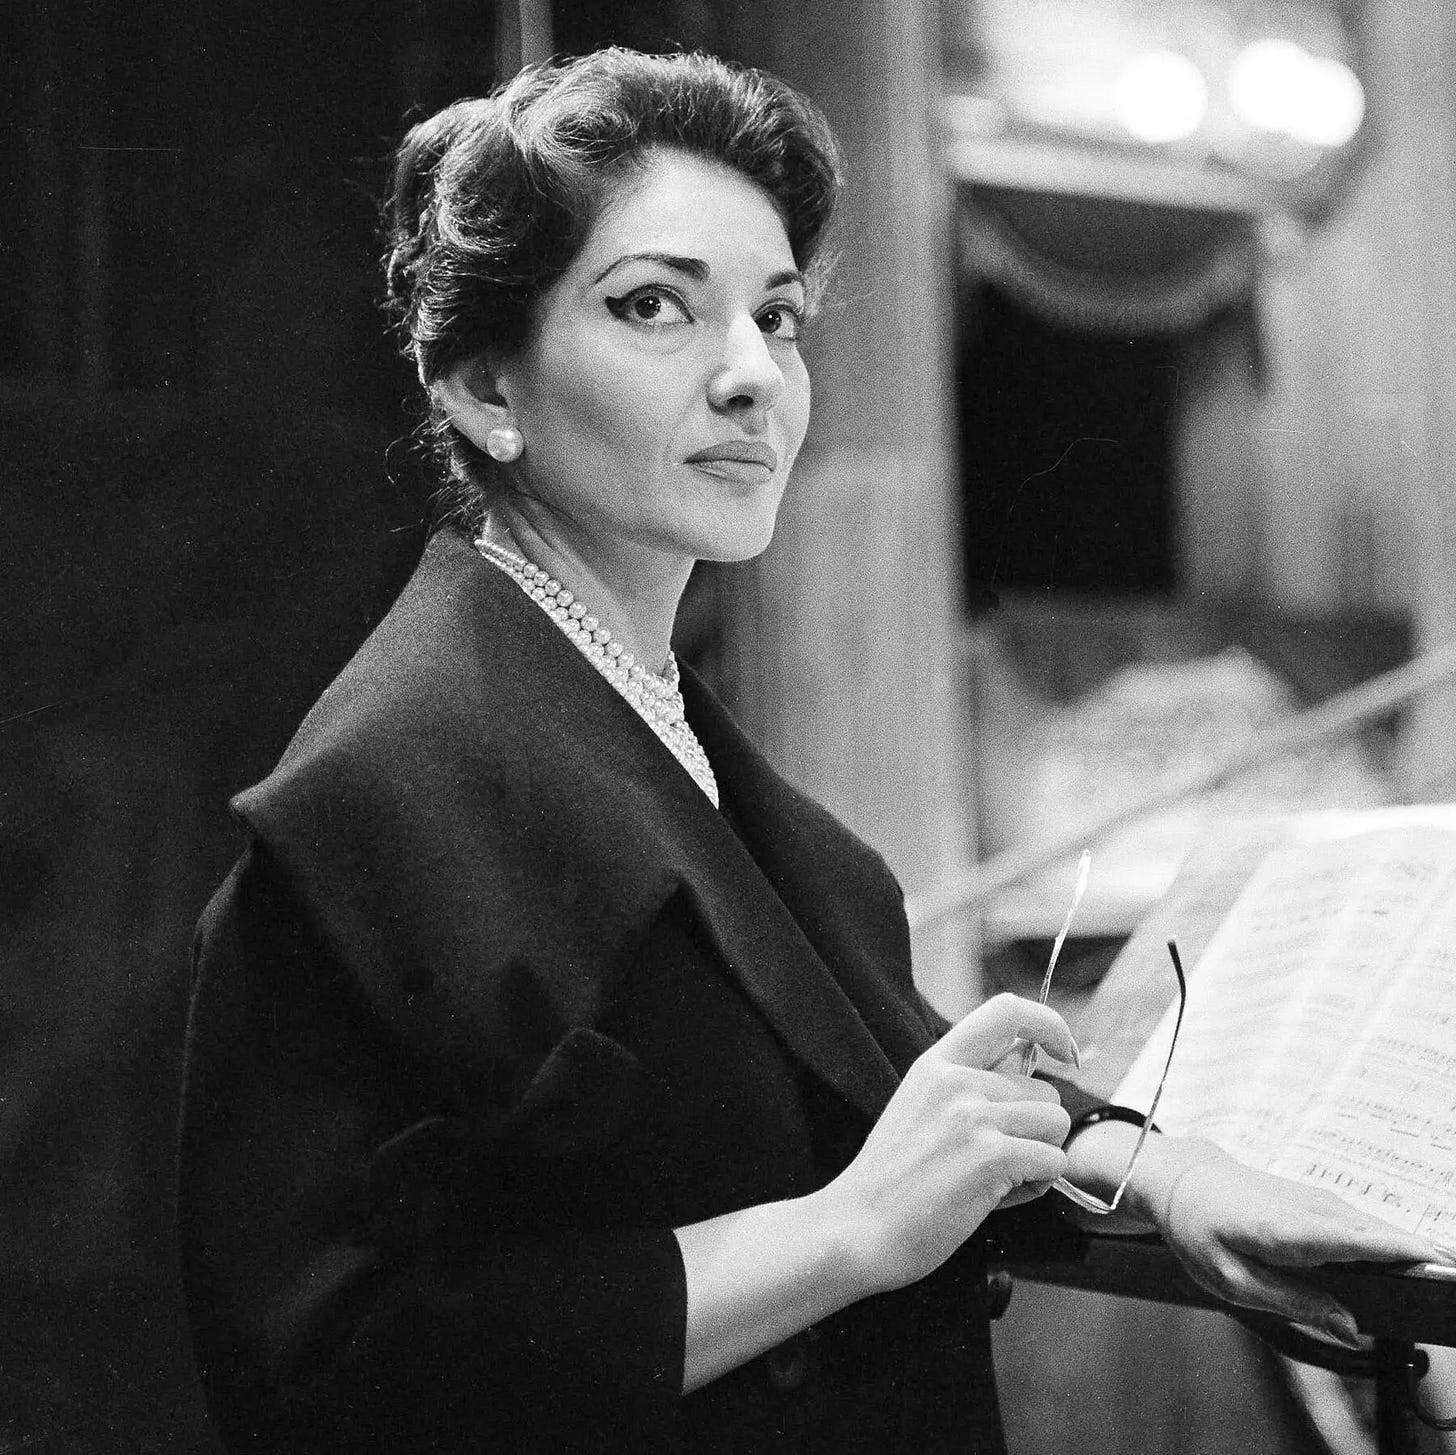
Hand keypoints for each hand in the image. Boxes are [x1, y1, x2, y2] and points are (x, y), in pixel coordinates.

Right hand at [821, 993, 1076, 1295]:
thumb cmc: (890, 1180)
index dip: (1048, 1025)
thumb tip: (1026, 1066)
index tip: (1062, 1051)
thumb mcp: (920, 1106)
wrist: (857, 1227)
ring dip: (1038, 1158)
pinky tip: (996, 1196)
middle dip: (1035, 1130)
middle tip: (994, 1161)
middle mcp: (957, 1081)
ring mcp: (973, 1116)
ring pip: (1056, 1125)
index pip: (1006, 1011)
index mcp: (937, 1063)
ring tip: (994, 1179)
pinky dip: (1037, 1185)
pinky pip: (1053, 1162)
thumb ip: (970, 1083)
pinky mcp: (990, 1156)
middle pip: (1046, 1091)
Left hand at [1139, 1139, 1453, 1345]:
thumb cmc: (1200, 1231)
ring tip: (1444, 1276)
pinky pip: (1366, 1229)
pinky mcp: (1324, 1203)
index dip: (1401, 1252)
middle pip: (1381, 1236)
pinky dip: (1391, 1246)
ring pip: (1378, 1232)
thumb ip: (1292, 1303)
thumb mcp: (1231, 1281)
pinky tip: (1416, 1264)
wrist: (1184, 1179)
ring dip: (1412, 1254)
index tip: (1441, 1266)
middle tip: (1447, 1287)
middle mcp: (1311, 1209)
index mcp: (1286, 1230)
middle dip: (1422, 1260)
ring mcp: (1321, 1201)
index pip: (1355, 1240)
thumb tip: (1349, 1327)